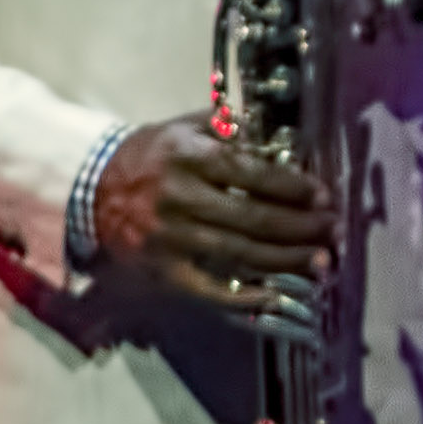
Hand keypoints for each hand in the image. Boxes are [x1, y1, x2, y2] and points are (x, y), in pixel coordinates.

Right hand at [97, 122, 334, 305]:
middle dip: (302, 227)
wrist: (87, 185)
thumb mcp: (186, 128)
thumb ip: (231, 130)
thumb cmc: (149, 154)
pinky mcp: (161, 268)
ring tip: (322, 261)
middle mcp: (179, 197)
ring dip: (287, 260)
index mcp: (188, 156)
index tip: (323, 195)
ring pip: (240, 253)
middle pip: (254, 218)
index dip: (294, 187)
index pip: (254, 174)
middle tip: (335, 231)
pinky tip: (275, 294)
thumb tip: (282, 142)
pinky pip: (208, 288)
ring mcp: (169, 237)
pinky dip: (243, 295)